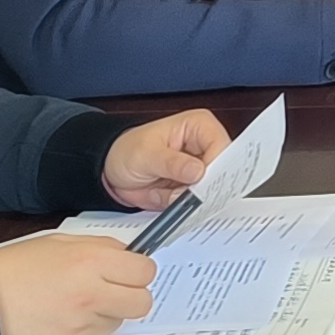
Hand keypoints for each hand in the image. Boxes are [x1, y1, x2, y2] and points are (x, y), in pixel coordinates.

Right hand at [0, 233, 156, 334]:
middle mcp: (90, 297)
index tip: (128, 272)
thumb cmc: (11, 270)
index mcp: (90, 263)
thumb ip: (97, 247)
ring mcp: (79, 328)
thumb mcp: (56, 243)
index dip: (138, 272)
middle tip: (110, 292)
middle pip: (141, 304)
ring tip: (68, 305)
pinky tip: (53, 322)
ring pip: (113, 325)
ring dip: (100, 316)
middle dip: (130, 297)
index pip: (145, 272)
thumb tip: (127, 254)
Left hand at [100, 110, 225, 210]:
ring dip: (192, 199)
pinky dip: (184, 207)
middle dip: (205, 187)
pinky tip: (168, 199)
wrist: (111, 171)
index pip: (221, 147)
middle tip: (185, 194)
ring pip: (211, 190)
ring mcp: (199, 169)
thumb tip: (197, 171)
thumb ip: (172, 163)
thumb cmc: (126, 151)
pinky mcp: (192, 188)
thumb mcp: (146, 155)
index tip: (202, 184)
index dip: (217, 167)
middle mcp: (204, 146)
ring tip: (169, 194)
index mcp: (199, 126)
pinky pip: (198, 203)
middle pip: (222, 170)